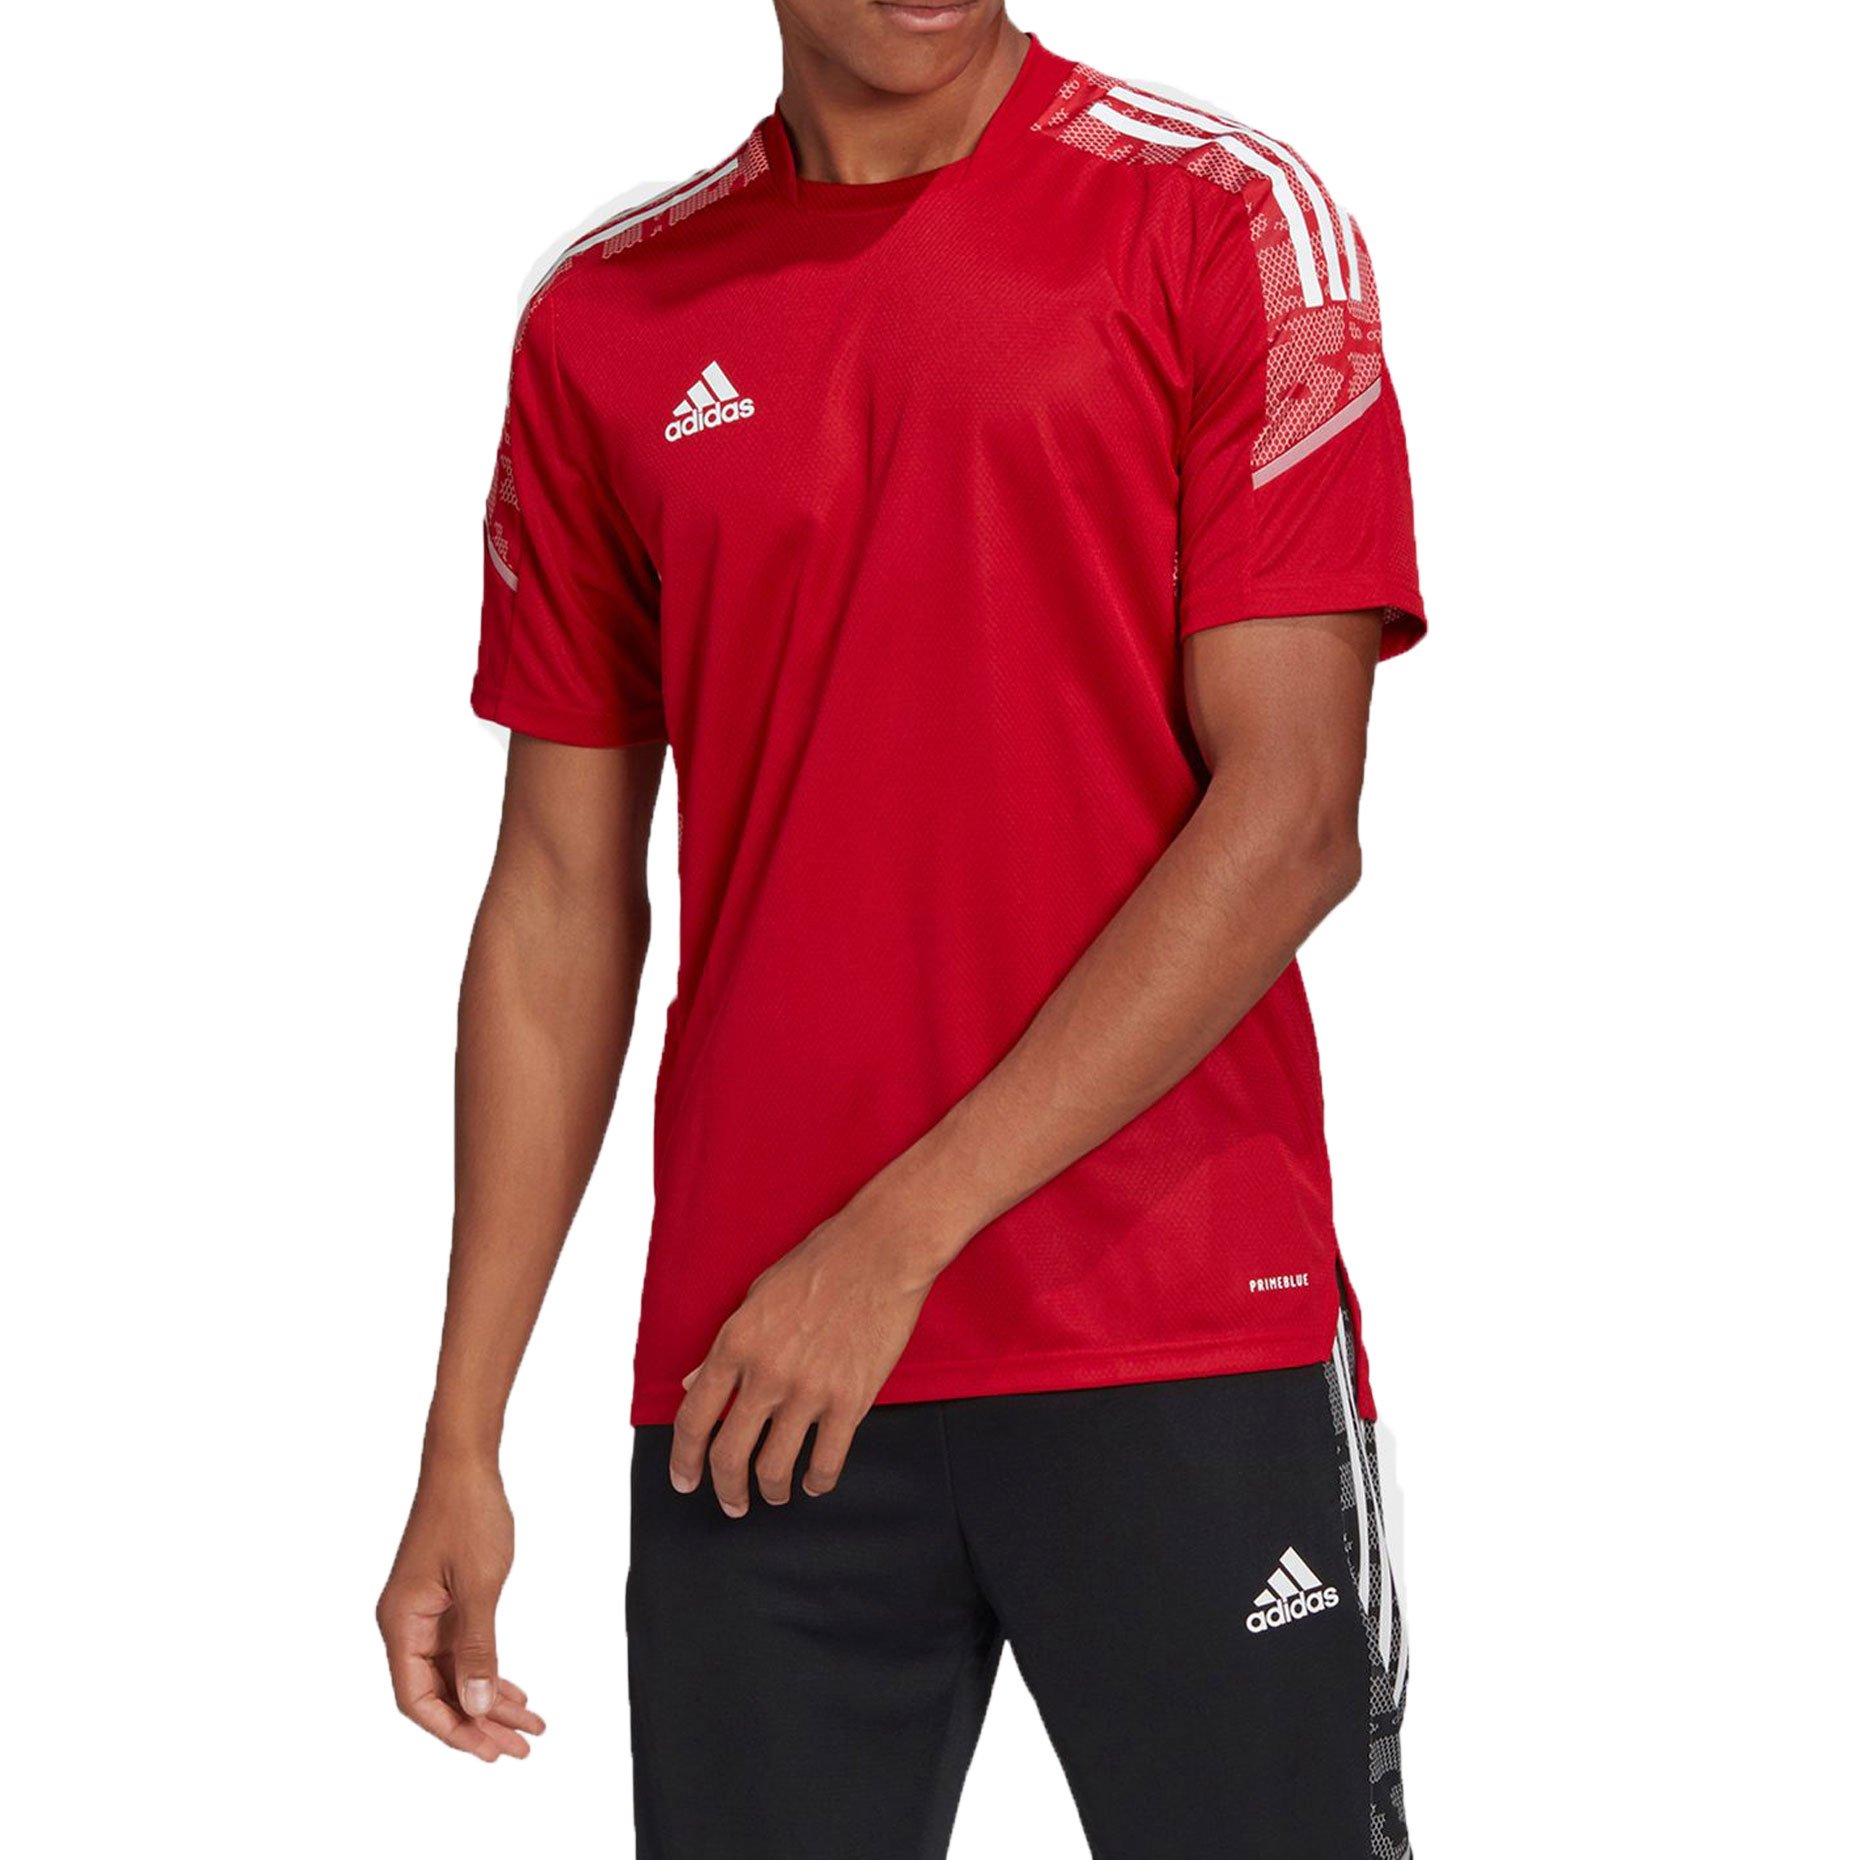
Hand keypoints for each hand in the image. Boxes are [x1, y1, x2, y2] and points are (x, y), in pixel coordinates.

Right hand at [377, 1455, 545, 1760]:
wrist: (464, 1462)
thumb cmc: (467, 1514)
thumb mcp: (479, 1584)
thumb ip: (477, 1647)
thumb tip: (476, 1706)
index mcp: (402, 1624)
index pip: (417, 1699)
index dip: (452, 1729)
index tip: (490, 1748)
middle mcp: (406, 1624)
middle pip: (438, 1692)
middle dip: (479, 1723)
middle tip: (521, 1747)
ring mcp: (424, 1613)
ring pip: (455, 1673)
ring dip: (490, 1700)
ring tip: (529, 1726)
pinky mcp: (442, 1600)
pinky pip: (462, 1649)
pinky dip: (488, 1670)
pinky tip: (515, 1691)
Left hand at [670, 1197, 944, 1513]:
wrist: (880, 1252)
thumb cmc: (819, 1264)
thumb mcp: (755, 1297)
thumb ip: (723, 1347)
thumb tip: (692, 1383)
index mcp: (735, 1343)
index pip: (693, 1418)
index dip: (683, 1459)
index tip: (685, 1480)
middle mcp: (765, 1373)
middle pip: (729, 1454)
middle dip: (725, 1489)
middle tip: (731, 1503)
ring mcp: (808, 1390)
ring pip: (774, 1468)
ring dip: (769, 1491)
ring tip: (773, 1495)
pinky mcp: (850, 1400)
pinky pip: (826, 1461)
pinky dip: (817, 1481)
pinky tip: (814, 1482)